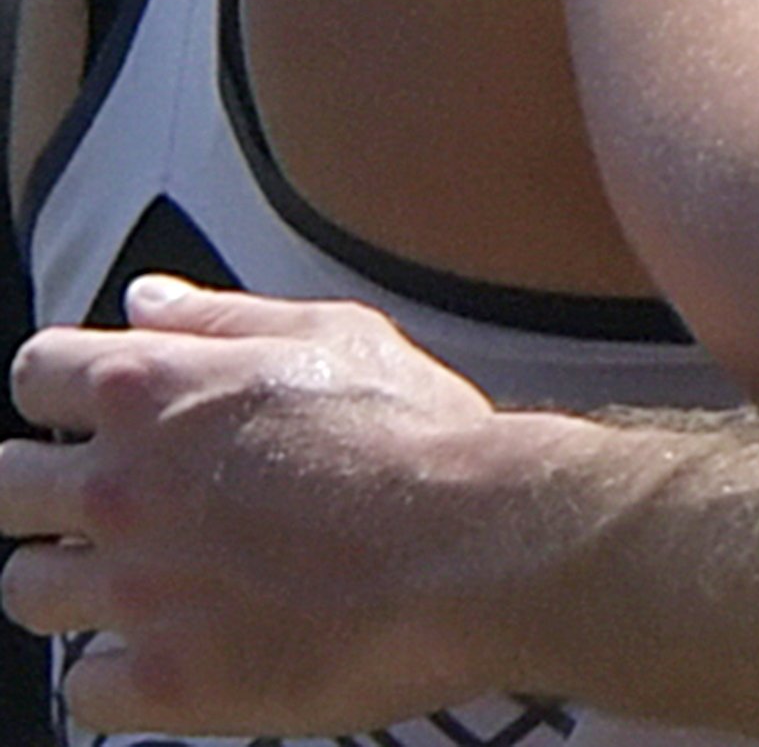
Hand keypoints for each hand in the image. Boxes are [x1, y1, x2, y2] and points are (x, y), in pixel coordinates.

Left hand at [0, 279, 531, 737]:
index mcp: (153, 392)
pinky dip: (117, 672)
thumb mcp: (338, 335)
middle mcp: (119, 489)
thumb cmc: (422, 437)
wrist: (480, 547)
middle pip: (8, 487)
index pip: (36, 375)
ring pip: (26, 590)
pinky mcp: (163, 681)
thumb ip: (223, 319)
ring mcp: (133, 590)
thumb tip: (144, 301)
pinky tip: (175, 646)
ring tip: (143, 580)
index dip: (66, 391)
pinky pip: (82, 688)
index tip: (101, 412)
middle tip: (118, 503)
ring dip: (75, 582)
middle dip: (51, 490)